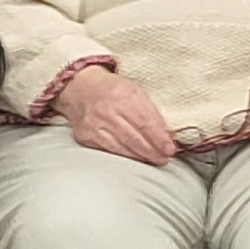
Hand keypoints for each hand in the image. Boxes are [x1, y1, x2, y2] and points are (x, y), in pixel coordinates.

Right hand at [53, 65, 174, 165]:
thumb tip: (167, 134)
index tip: (170, 148)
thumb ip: (150, 112)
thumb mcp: (135, 91)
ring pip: (122, 146)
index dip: (159, 138)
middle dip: (152, 151)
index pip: (145, 121)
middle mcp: (107, 110)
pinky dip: (125, 156)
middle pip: (134, 137)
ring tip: (154, 160)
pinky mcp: (85, 136)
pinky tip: (136, 159)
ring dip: (141, 156)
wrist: (79, 88)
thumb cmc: (112, 90)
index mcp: (123, 95)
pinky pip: (108, 150)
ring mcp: (94, 124)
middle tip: (165, 159)